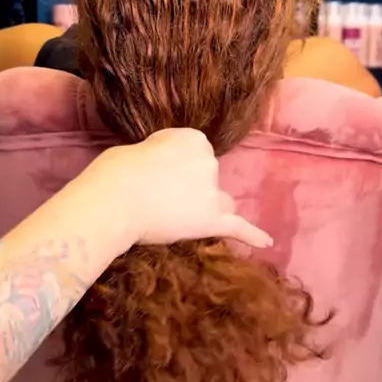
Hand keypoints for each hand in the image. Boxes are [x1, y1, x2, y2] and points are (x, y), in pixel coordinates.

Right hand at [88, 129, 272, 248]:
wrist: (115, 199)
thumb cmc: (116, 171)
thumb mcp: (140, 148)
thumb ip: (161, 157)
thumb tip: (162, 170)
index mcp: (193, 139)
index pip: (194, 152)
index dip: (175, 166)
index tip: (158, 173)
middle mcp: (209, 162)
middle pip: (208, 177)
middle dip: (191, 187)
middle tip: (160, 197)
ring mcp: (212, 193)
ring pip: (220, 202)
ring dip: (208, 207)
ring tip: (180, 218)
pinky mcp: (210, 221)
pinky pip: (237, 227)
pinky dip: (252, 235)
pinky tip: (266, 242)